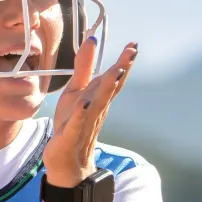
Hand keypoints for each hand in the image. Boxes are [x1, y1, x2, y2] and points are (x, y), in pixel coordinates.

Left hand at [42, 37, 137, 186]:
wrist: (67, 162)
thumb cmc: (71, 124)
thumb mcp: (75, 92)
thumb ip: (84, 67)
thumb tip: (91, 40)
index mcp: (97, 99)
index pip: (113, 79)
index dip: (123, 63)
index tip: (134, 45)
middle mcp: (95, 110)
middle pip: (109, 89)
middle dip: (120, 71)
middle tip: (132, 54)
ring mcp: (84, 124)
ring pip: (97, 104)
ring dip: (106, 89)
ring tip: (115, 72)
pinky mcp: (69, 137)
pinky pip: (76, 125)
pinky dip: (80, 115)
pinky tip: (83, 106)